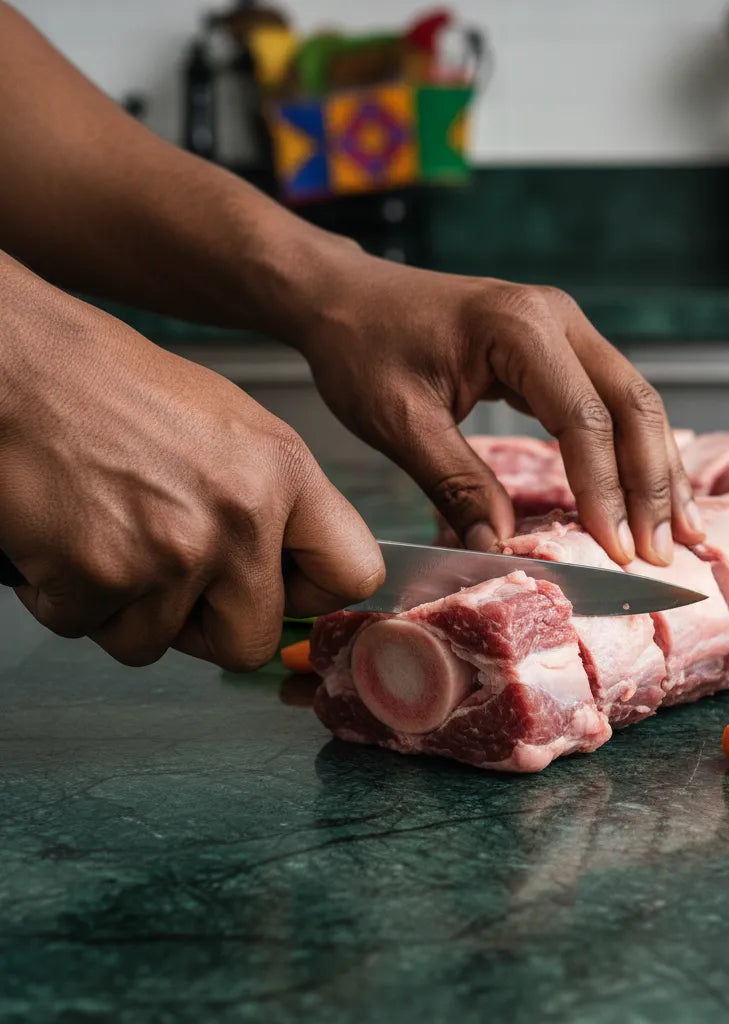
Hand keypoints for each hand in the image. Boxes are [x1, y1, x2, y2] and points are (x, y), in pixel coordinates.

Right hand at [0, 256, 382, 668]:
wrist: (21, 366)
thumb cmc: (115, 389)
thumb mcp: (232, 429)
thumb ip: (274, 504)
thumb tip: (287, 574)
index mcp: (285, 473)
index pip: (354, 574)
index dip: (312, 598)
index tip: (281, 594)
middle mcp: (242, 516)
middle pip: (253, 643)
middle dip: (206, 628)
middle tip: (172, 586)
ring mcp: (174, 551)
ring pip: (157, 644)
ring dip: (126, 610)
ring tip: (107, 541)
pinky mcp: (102, 576)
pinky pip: (90, 629)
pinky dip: (68, 599)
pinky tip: (64, 540)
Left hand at [293, 245, 702, 565]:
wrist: (345, 298)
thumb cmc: (363, 347)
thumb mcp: (400, 421)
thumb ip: (456, 483)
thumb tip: (502, 547)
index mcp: (520, 327)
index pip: (585, 418)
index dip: (605, 490)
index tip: (617, 550)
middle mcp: (558, 319)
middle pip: (633, 406)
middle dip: (652, 485)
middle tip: (664, 552)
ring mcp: (564, 331)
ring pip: (635, 404)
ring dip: (658, 470)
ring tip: (682, 532)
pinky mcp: (559, 350)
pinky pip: (611, 403)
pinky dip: (634, 452)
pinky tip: (648, 495)